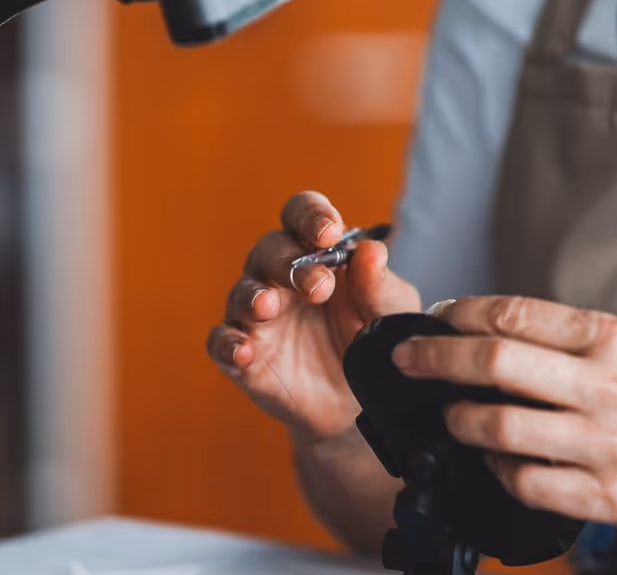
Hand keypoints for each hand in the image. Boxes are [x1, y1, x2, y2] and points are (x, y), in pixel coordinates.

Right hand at [208, 191, 419, 441]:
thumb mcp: (390, 313)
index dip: (310, 215)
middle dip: (289, 263)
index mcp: (318, 253)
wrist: (362, 405)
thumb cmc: (375, 342)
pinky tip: (243, 351)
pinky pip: (222, 342)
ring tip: (268, 307)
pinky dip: (228, 344)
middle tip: (319, 287)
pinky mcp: (246, 355)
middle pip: (269, 249)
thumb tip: (372, 250)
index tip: (328, 232)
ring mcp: (260, 316)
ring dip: (254, 296)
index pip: (302, 215)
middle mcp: (282, 276)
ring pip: (243, 291)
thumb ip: (381, 285)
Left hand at [392, 296, 616, 557]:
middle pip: (495, 360)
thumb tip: (484, 330)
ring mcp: (603, 443)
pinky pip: (523, 481)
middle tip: (408, 358)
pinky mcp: (603, 496)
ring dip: (460, 419)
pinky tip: (495, 460)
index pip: (515, 314)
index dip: (461, 313)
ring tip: (450, 415)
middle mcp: (603, 385)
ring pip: (499, 425)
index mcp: (608, 339)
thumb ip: (560, 339)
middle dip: (436, 357)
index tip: (437, 317)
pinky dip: (497, 469)